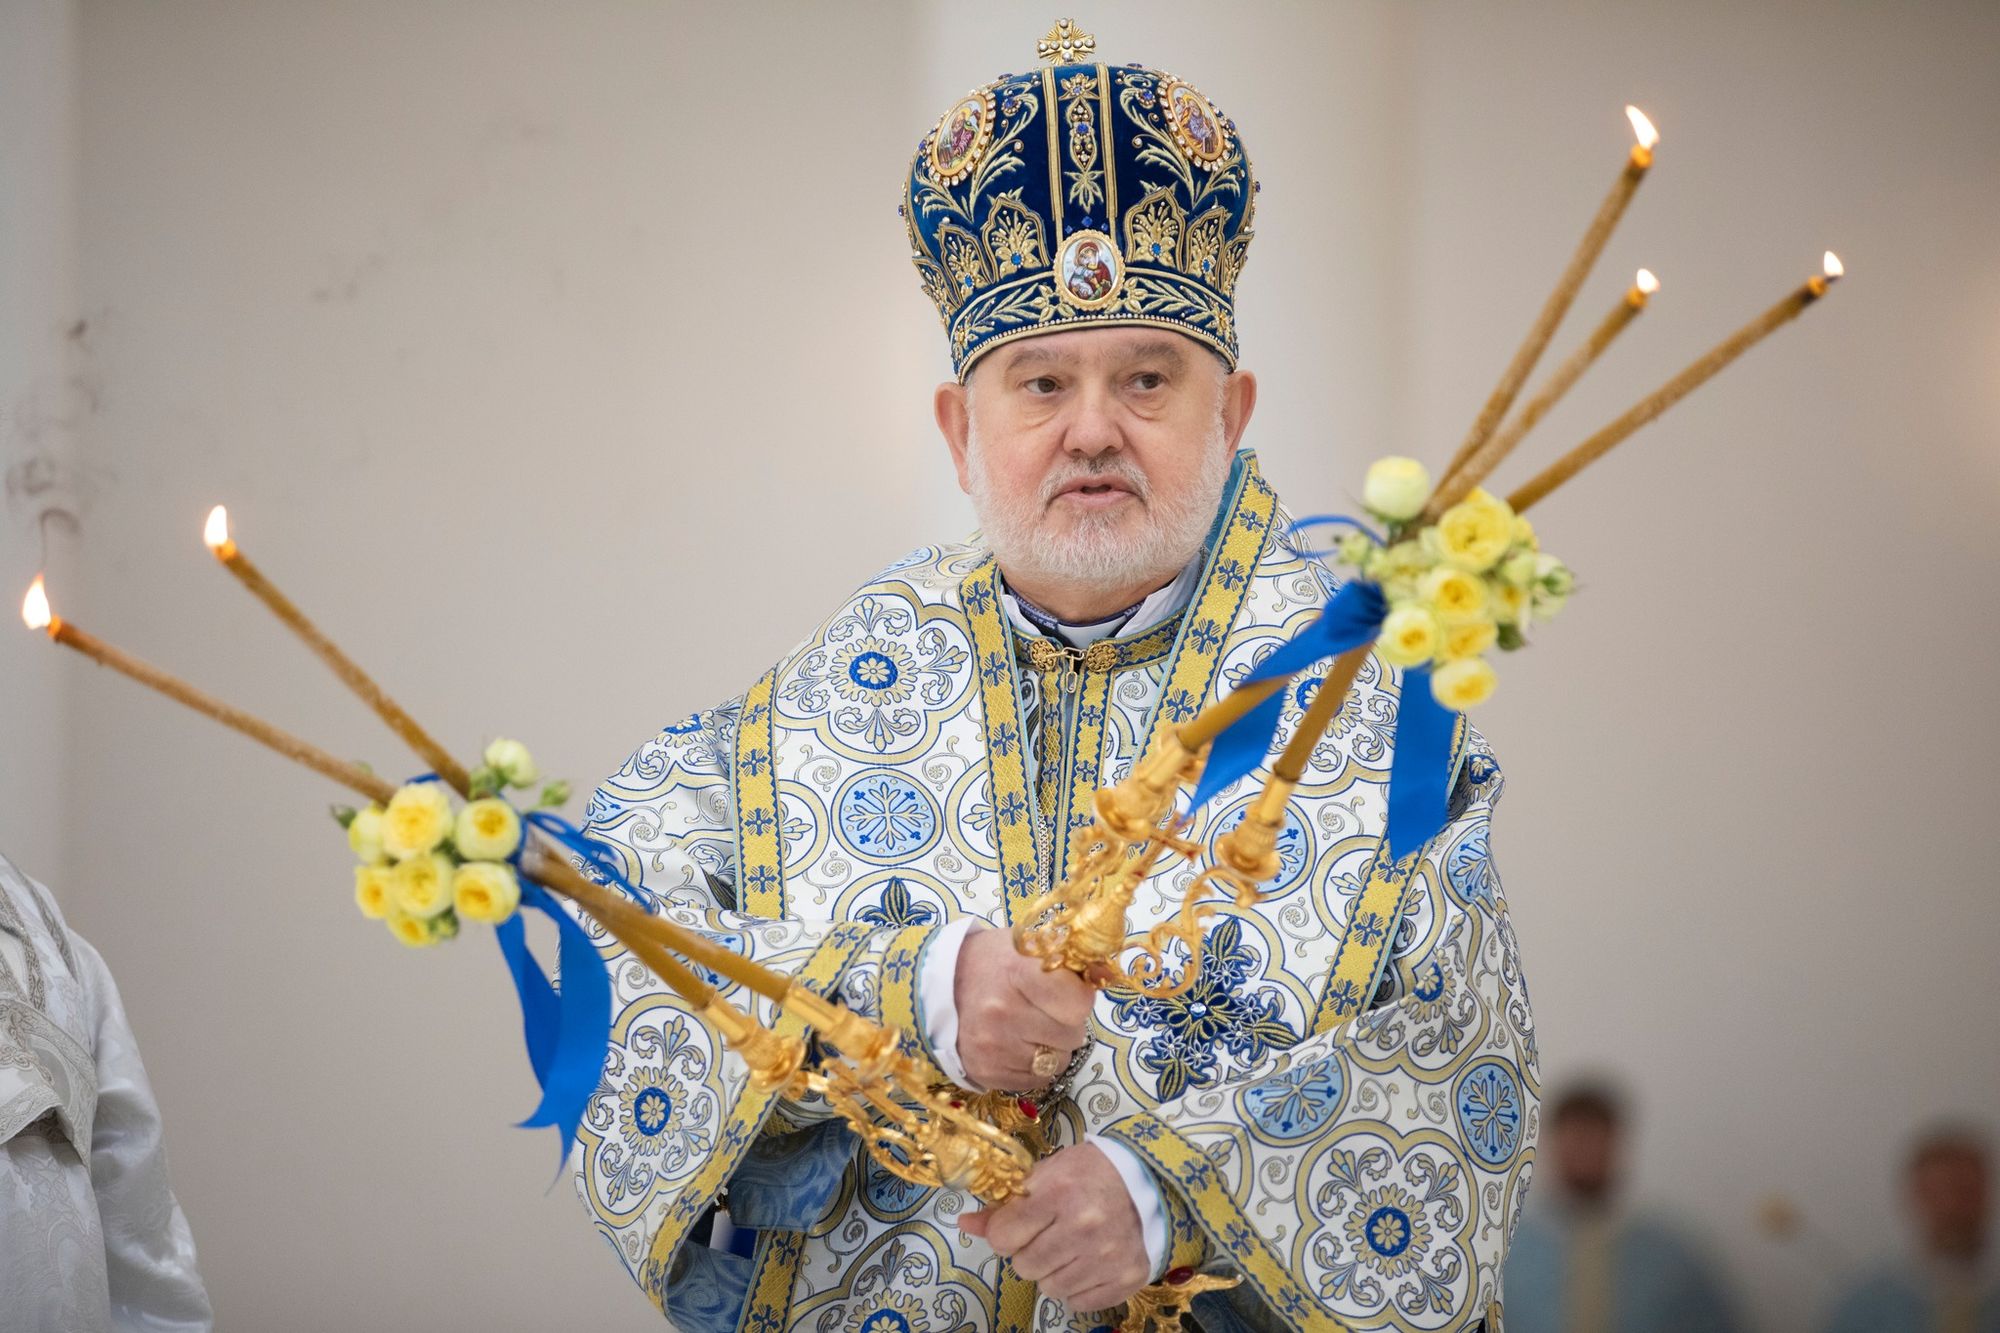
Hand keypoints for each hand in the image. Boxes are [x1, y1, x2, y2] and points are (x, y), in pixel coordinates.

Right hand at [953, 924, 1093, 1090]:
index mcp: (1018, 972)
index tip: (1066, 990)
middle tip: (1044, 1008)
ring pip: (1058, 1063)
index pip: (1078, 1002)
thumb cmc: (995, 963)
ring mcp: (993, 1047)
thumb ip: (1069, 963)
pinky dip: (1033, 1065)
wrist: (940, 986)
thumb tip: (1106, 974)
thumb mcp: (1030, 948)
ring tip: (1028, 1026)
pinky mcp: (986, 1073)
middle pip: (1072, 1036)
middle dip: (1066, 1023)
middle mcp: (1003, 1012)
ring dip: (1052, 1048)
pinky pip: (1036, 1080)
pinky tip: (1015, 1044)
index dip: (1077, 997)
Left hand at [958, 1143, 1151, 1312]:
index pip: (1004, 1237)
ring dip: (1053, 1271)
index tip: (1019, 1224)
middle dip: (1029, 1252)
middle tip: (1048, 1234)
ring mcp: (1108, 1256)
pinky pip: (1079, 1302)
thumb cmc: (1089, 1172)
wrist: (1146, 1180)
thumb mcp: (1045, 1174)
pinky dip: (1078, 1287)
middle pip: (1025, 1267)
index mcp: (1059, 1193)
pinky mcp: (1127, 1277)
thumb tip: (965, 1224)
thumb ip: (1005, 1204)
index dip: (1006, 1233)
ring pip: (1050, 1288)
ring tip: (1069, 1248)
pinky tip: (1088, 1262)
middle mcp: (1084, 1227)